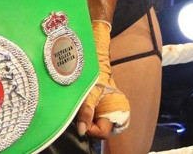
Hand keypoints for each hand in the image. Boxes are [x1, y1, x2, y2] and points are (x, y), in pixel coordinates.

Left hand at [77, 21, 129, 138]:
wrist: (96, 61)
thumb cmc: (95, 76)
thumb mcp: (89, 93)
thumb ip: (86, 112)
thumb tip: (81, 130)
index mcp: (115, 112)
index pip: (102, 132)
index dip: (91, 129)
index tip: (80, 122)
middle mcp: (112, 114)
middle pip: (98, 130)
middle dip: (87, 125)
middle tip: (77, 115)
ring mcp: (105, 111)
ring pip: (94, 124)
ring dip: (84, 119)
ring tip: (77, 109)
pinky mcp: (99, 107)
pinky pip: (91, 117)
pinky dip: (84, 114)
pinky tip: (78, 107)